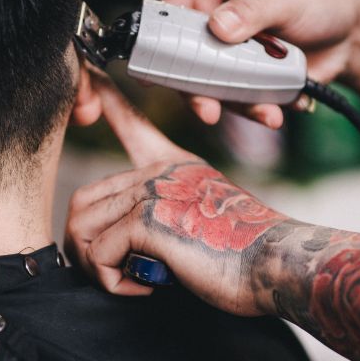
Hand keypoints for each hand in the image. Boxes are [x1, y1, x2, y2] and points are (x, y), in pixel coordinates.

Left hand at [64, 69, 288, 315]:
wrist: (277, 264)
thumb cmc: (247, 257)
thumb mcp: (204, 222)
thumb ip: (169, 218)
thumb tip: (131, 243)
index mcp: (175, 168)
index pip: (133, 128)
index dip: (108, 104)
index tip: (91, 75)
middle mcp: (159, 173)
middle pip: (84, 201)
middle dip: (86, 246)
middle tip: (113, 273)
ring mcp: (152, 191)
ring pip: (82, 227)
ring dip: (95, 266)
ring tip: (128, 280)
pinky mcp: (146, 219)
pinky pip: (97, 255)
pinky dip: (113, 281)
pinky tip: (147, 285)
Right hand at [163, 0, 359, 127]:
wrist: (351, 33)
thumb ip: (252, 11)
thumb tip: (218, 27)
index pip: (170, 17)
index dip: (161, 45)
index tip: (164, 74)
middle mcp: (210, 23)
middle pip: (184, 62)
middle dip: (199, 90)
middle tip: (210, 111)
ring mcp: (226, 55)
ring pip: (212, 89)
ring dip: (236, 106)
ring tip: (269, 114)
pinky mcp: (244, 80)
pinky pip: (239, 102)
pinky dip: (258, 110)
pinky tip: (283, 108)